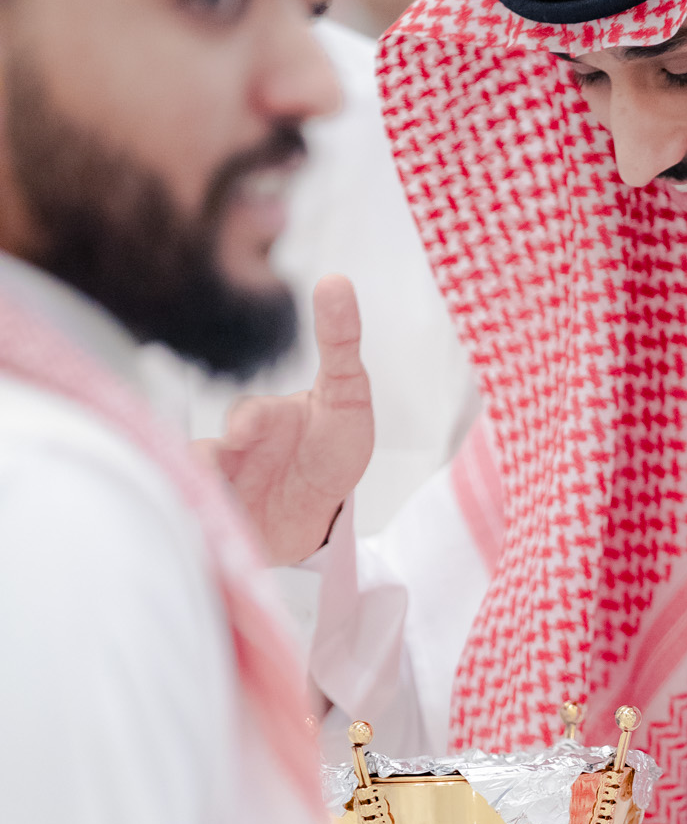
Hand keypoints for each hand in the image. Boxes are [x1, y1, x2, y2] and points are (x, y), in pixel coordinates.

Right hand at [202, 275, 373, 562]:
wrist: (320, 512)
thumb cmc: (330, 446)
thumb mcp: (346, 395)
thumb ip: (340, 343)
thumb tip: (335, 279)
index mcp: (264, 421)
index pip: (250, 418)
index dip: (249, 425)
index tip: (247, 432)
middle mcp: (236, 454)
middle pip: (213, 463)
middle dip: (217, 473)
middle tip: (225, 483)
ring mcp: (228, 493)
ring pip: (204, 502)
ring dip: (209, 512)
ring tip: (218, 522)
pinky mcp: (226, 528)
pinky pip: (207, 533)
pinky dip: (209, 538)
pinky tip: (213, 544)